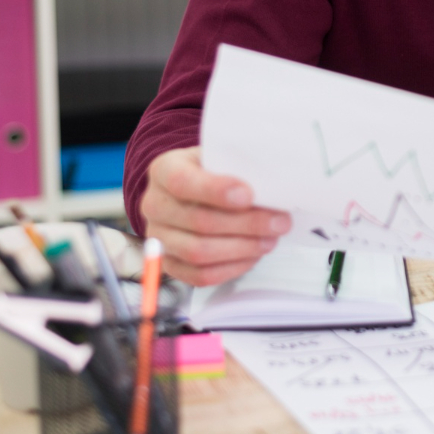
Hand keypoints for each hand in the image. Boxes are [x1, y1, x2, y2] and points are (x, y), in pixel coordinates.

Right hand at [139, 146, 290, 285]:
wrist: (198, 191)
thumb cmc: (215, 172)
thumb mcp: (222, 157)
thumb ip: (238, 167)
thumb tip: (271, 187)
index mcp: (164, 170)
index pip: (181, 182)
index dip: (215, 190)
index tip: (248, 195)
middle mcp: (154, 205)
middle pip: (197, 221)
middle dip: (245, 224)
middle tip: (279, 222)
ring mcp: (158, 238)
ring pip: (198, 252)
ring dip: (242, 248)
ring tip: (270, 240)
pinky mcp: (169, 264)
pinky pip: (200, 275)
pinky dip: (231, 268)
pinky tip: (253, 255)